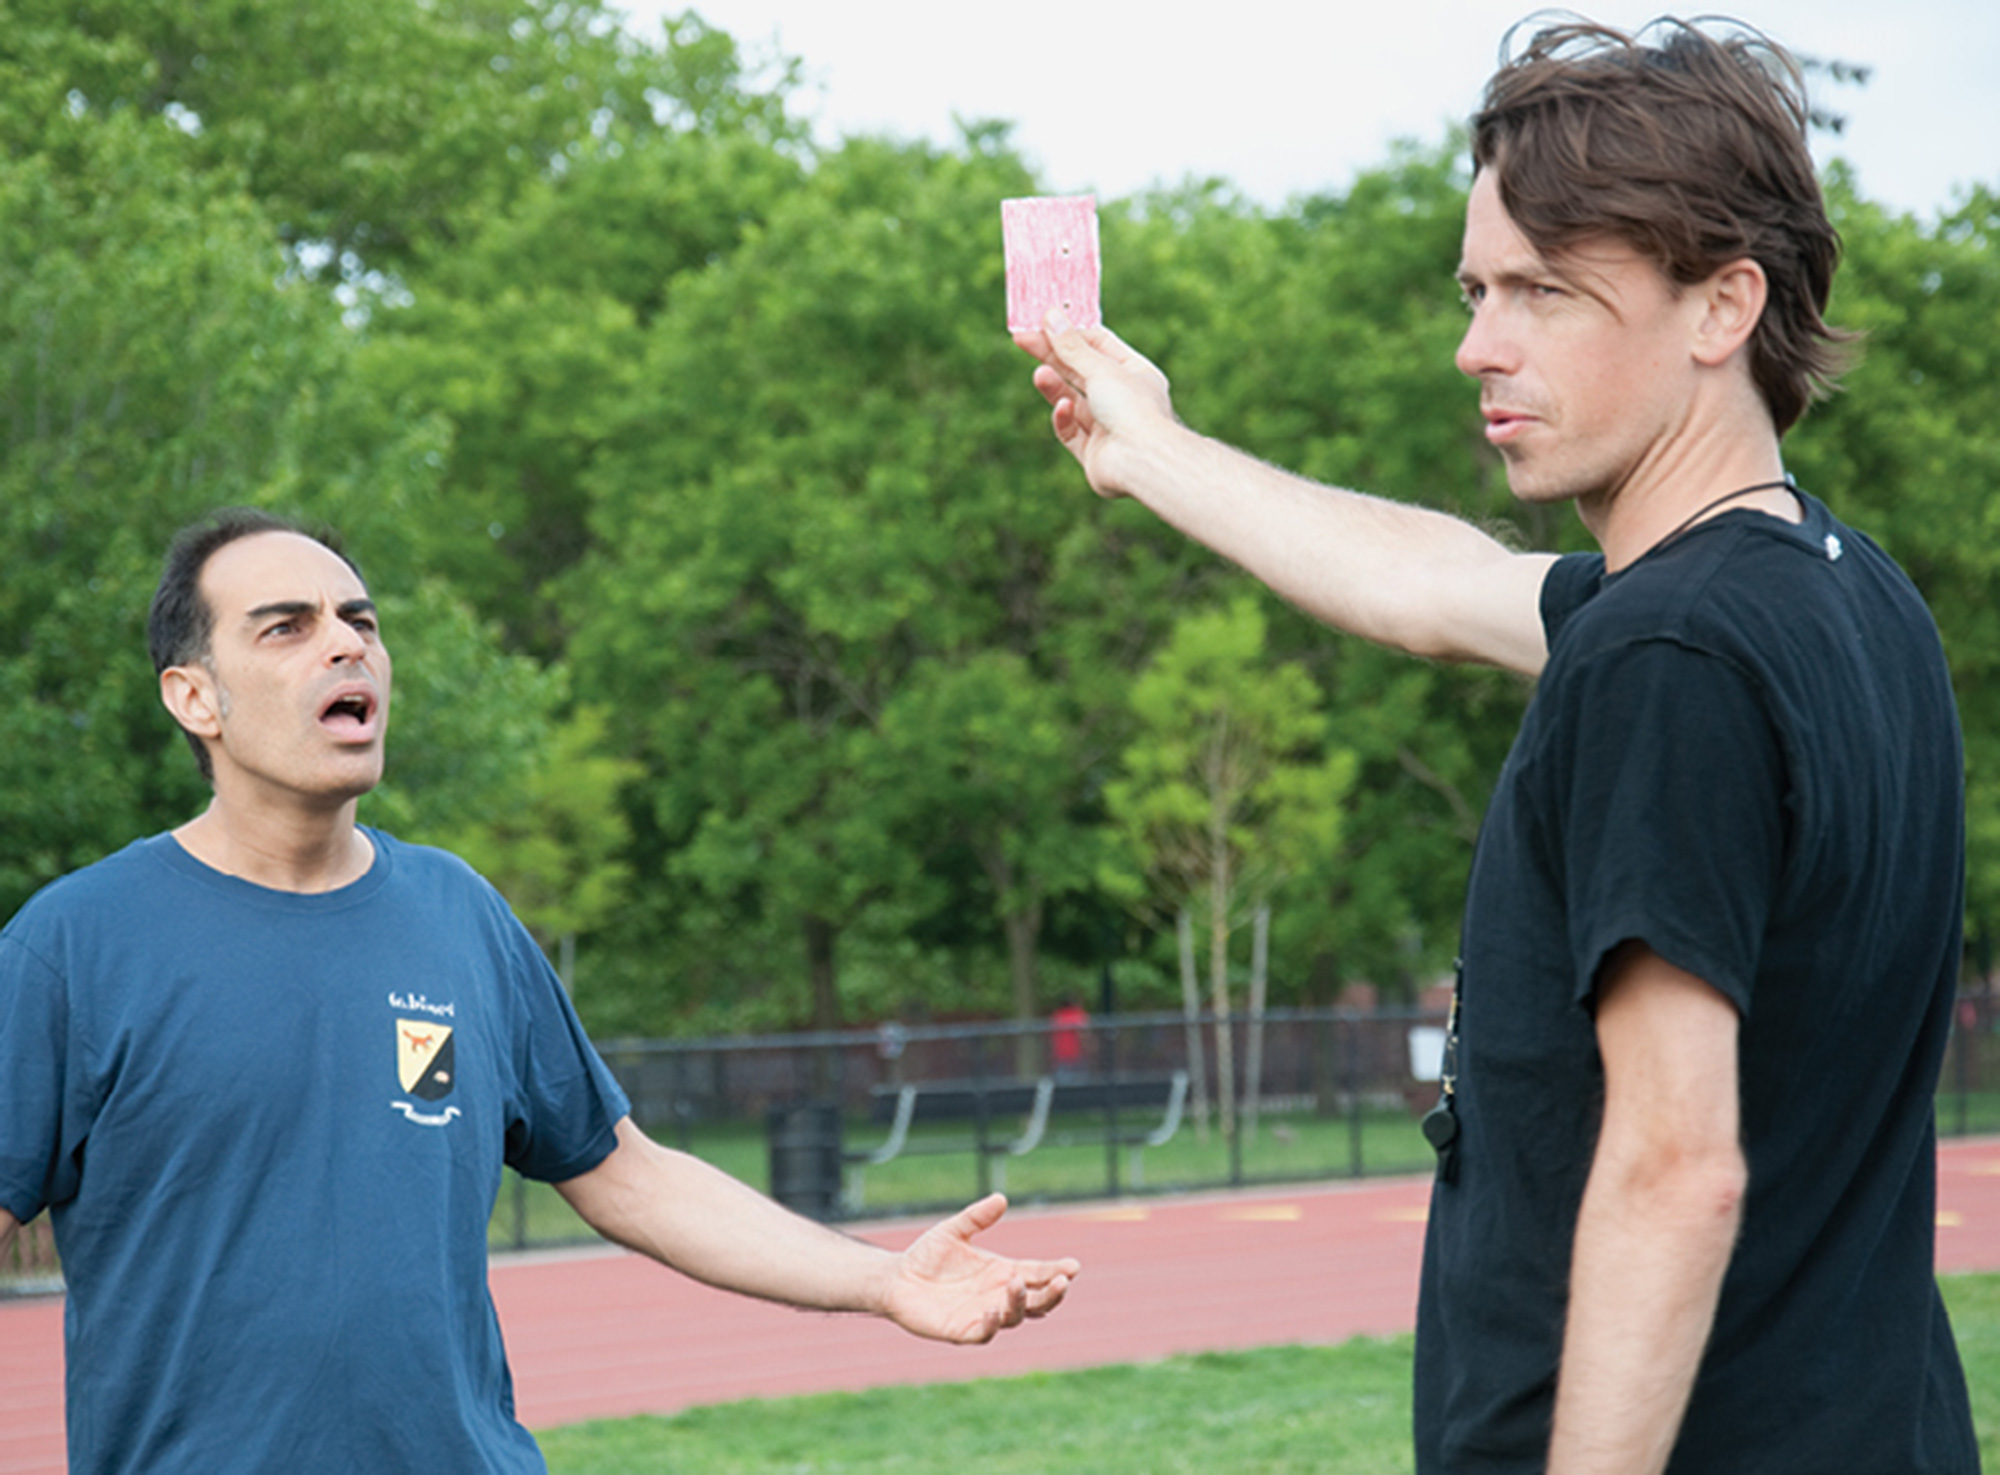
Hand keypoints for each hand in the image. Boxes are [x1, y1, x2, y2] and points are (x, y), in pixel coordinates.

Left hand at [879, 1193, 1079, 1344]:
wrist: (896, 1279)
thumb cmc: (927, 1255)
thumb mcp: (953, 1230)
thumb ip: (976, 1217)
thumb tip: (1001, 1198)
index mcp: (1002, 1272)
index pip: (1037, 1273)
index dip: (1057, 1270)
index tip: (1074, 1265)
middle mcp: (998, 1295)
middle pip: (1036, 1300)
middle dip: (1052, 1293)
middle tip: (1063, 1280)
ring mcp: (983, 1314)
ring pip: (1014, 1317)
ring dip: (1020, 1303)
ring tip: (1017, 1284)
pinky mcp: (962, 1330)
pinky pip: (983, 1333)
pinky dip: (992, 1325)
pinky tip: (993, 1312)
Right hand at [1013, 310, 1177, 497]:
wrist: (1141, 461)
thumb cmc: (1132, 409)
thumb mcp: (1099, 369)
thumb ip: (1071, 346)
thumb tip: (1050, 317)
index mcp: (1135, 373)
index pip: (1099, 345)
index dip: (1071, 332)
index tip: (1043, 320)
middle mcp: (1123, 399)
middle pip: (1080, 371)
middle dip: (1052, 355)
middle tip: (1022, 339)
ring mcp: (1108, 427)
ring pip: (1073, 400)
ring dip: (1054, 387)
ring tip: (1039, 375)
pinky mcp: (1093, 452)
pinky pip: (1071, 431)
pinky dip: (1064, 419)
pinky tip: (1063, 409)